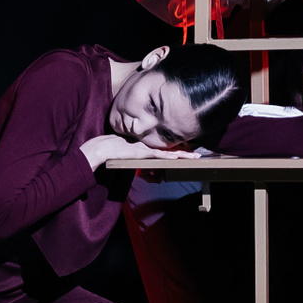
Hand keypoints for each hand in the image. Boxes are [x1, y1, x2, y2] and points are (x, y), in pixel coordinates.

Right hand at [82, 135, 200, 168]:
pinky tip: (177, 157)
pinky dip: (168, 156)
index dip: (178, 148)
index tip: (189, 150)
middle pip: (171, 147)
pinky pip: (159, 155)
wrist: (104, 146)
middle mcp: (150, 144)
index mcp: (148, 143)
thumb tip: (144, 158)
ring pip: (169, 151)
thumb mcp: (130, 152)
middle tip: (197, 154)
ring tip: (194, 157)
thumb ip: (138, 154)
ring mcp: (147, 147)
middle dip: (185, 151)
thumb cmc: (114, 149)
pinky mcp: (143, 152)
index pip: (166, 146)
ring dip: (182, 154)